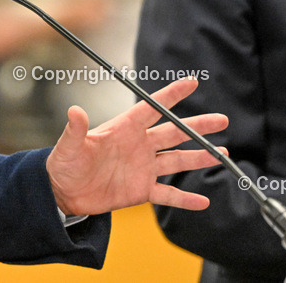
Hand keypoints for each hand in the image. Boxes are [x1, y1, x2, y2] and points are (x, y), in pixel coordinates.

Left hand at [46, 77, 228, 215]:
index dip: (171, 96)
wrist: (63, 191)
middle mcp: (138, 145)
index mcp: (123, 129)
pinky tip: (203, 201)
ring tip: (222, 153)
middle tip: (221, 119)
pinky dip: (185, 198)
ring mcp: (142, 168)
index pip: (151, 108)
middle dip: (197, 126)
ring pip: (177, 160)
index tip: (191, 83)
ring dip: (198, 157)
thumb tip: (74, 110)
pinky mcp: (141, 190)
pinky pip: (168, 194)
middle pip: (173, 132)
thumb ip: (75, 130)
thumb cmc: (64, 163)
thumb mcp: (69, 146)